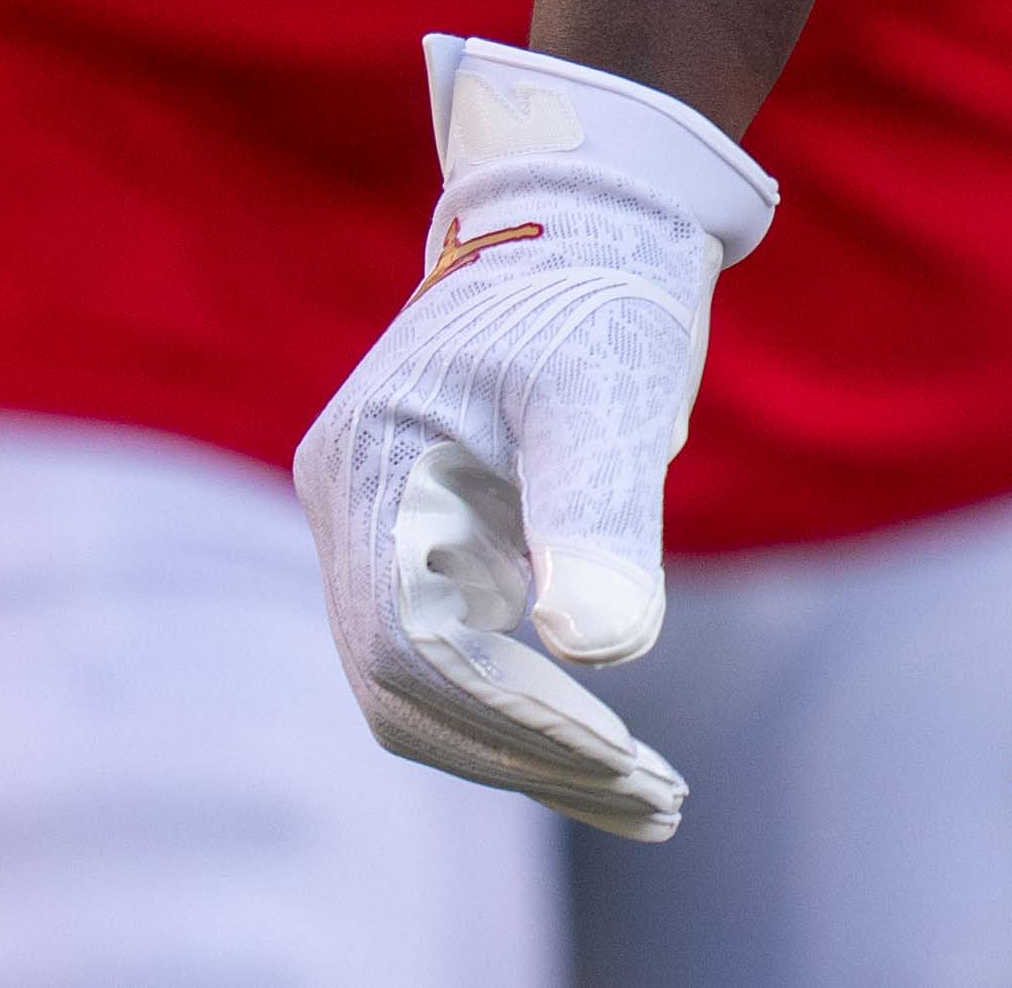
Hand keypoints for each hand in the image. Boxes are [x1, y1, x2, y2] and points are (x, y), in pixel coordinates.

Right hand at [298, 36, 772, 842]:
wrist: (596, 209)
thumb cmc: (597, 282)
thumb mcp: (605, 391)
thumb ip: (596, 514)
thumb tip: (600, 648)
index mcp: (369, 469)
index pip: (410, 649)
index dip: (511, 719)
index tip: (621, 755)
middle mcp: (354, 506)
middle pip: (409, 688)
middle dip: (529, 755)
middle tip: (657, 802)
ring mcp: (385, 526)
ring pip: (429, 688)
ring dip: (532, 749)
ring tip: (654, 795)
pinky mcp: (430, 540)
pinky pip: (458, 657)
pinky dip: (531, 710)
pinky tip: (615, 746)